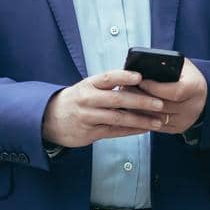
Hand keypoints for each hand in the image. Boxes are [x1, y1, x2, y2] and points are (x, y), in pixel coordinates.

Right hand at [41, 69, 167, 147]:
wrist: (50, 119)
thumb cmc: (75, 101)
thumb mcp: (86, 88)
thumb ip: (107, 87)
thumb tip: (136, 82)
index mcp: (88, 85)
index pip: (107, 78)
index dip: (123, 76)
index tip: (140, 76)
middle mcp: (87, 100)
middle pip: (117, 99)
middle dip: (140, 101)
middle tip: (159, 103)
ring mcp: (88, 117)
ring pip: (118, 118)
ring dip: (140, 120)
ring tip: (157, 120)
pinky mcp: (90, 133)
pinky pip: (114, 131)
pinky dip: (131, 130)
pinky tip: (144, 129)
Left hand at [131, 58, 206, 135]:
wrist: (198, 91)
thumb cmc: (185, 74)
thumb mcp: (180, 64)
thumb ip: (164, 65)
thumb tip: (139, 67)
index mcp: (196, 88)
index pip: (175, 92)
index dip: (154, 87)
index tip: (139, 81)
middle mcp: (193, 107)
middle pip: (163, 106)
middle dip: (142, 97)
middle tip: (125, 89)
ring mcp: (186, 120)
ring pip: (157, 118)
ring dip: (138, 109)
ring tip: (125, 98)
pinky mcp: (178, 128)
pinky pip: (156, 126)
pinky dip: (142, 118)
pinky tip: (131, 109)